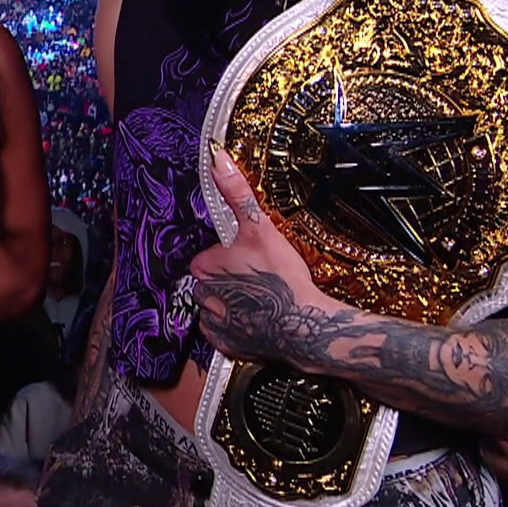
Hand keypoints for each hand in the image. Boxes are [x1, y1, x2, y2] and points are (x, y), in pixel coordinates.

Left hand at [188, 140, 342, 366]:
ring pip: (217, 308)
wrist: (304, 326)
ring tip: (261, 301)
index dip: (227, 257)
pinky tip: (259, 321)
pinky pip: (226, 334)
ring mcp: (215, 324)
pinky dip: (239, 329)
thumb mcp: (259, 228)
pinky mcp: (228, 346)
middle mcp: (203, 297)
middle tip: (257, 280)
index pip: (206, 258)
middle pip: (210, 283)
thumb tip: (218, 160)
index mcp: (204, 267)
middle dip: (229, 281)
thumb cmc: (281, 278)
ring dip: (233, 305)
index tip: (247, 259)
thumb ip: (237, 194)